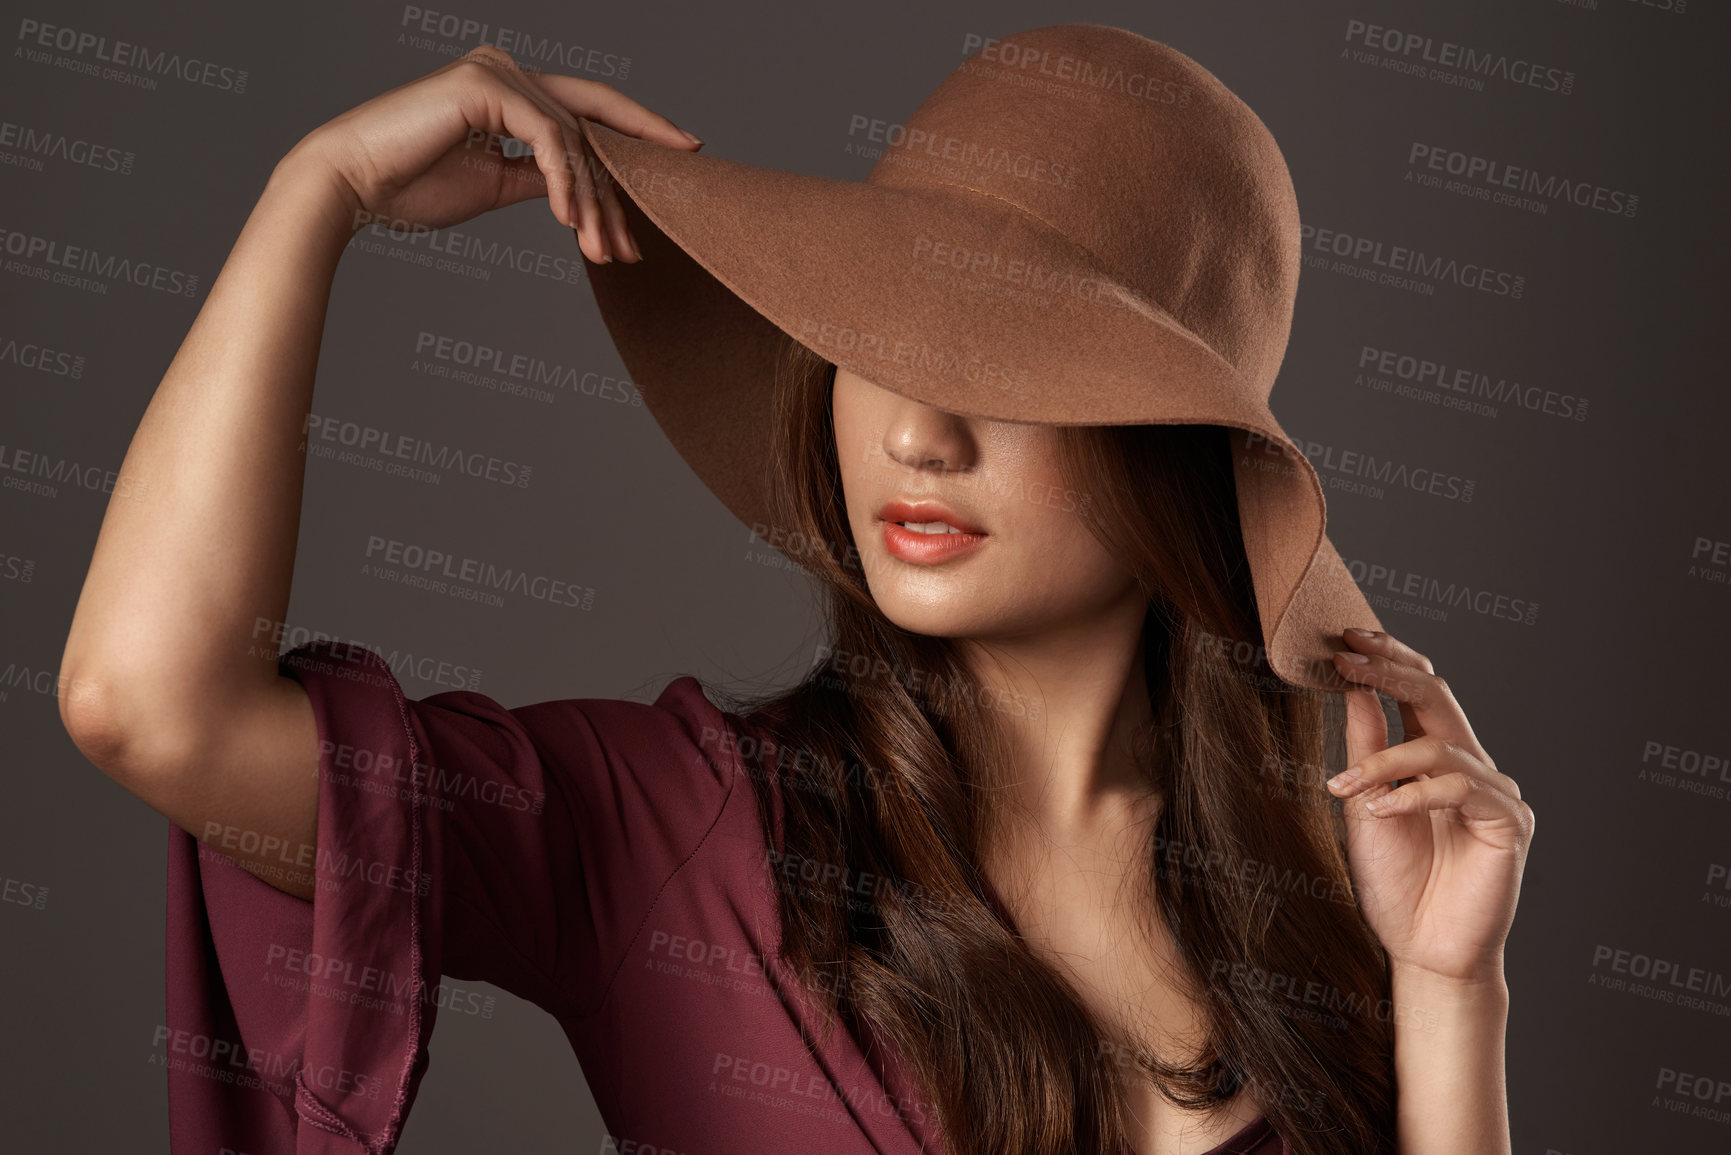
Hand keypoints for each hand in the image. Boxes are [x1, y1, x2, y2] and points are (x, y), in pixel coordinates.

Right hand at [283, 45, 700, 262]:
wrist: (350, 186)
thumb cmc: (410, 187)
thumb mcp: (495, 184)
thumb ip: (539, 177)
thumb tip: (582, 192)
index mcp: (508, 87)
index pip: (589, 109)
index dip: (640, 131)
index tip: (685, 156)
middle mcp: (506, 68)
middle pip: (591, 123)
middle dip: (625, 183)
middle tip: (644, 239)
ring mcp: (496, 70)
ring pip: (573, 140)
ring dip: (592, 204)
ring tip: (603, 253)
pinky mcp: (484, 85)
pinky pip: (548, 139)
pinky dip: (565, 183)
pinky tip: (571, 223)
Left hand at [1325, 628, 1534, 985]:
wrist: (1420, 950)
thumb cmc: (1394, 882)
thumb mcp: (1365, 804)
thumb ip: (1367, 748)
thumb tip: (1353, 688)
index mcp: (1434, 758)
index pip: (1418, 692)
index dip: (1385, 660)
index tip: (1343, 639)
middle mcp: (1470, 766)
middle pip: (1437, 696)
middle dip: (1389, 671)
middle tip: (1345, 657)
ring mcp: (1494, 793)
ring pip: (1439, 746)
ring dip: (1383, 761)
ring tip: (1343, 788)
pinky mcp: (1509, 824)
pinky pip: (1461, 789)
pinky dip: (1414, 794)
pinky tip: (1380, 810)